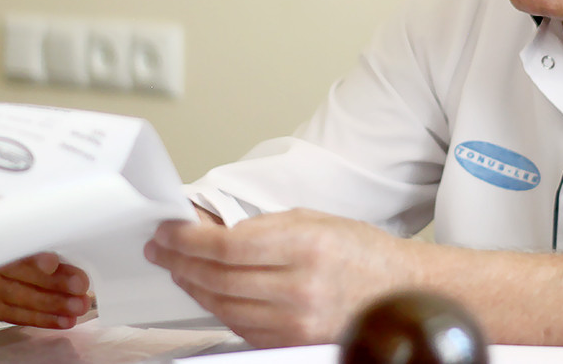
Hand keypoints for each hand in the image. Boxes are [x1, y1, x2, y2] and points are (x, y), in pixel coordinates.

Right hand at [0, 194, 91, 327]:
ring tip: (78, 307)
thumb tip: (64, 210)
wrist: (6, 236)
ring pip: (13, 300)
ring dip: (49, 307)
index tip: (53, 262)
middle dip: (50, 285)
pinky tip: (64, 320)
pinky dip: (41, 319)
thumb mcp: (32, 211)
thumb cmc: (27, 223)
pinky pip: (13, 316)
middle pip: (13, 277)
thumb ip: (41, 213)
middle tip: (80, 286)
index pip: (8, 246)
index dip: (29, 257)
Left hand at [144, 208, 414, 347]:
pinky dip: (219, 308)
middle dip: (181, 261)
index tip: (168, 231)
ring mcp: (296, 322)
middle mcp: (300, 288)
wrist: (400, 291)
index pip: (227, 246)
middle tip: (162, 249)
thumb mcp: (312, 220)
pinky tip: (208, 292)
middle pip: (219, 278)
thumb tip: (208, 227)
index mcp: (306, 246)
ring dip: (194, 286)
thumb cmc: (360, 251)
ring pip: (224, 306)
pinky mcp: (293, 343)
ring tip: (179, 269)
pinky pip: (241, 327)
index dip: (188, 239)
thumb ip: (260, 226)